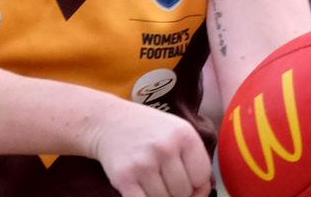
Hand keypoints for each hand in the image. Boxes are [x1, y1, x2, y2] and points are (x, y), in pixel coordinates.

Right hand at [87, 102, 212, 196]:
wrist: (109, 121)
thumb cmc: (149, 131)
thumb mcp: (177, 133)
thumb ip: (195, 161)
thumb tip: (201, 195)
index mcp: (184, 135)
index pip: (202, 177)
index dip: (196, 185)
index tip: (186, 180)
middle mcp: (165, 147)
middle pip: (184, 192)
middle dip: (176, 191)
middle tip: (163, 177)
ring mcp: (144, 163)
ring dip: (159, 195)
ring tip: (150, 179)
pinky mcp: (124, 177)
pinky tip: (141, 188)